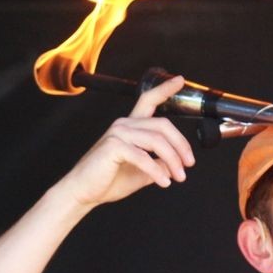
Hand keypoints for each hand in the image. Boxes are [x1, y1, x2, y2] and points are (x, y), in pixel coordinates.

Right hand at [57, 75, 194, 207]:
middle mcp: (124, 124)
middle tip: (189, 164)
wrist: (84, 192)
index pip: (149, 100)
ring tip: (179, 177)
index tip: (180, 80)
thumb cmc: (109, 180)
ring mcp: (117, 133)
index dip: (165, 89)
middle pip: (163, 125)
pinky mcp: (113, 146)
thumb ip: (159, 164)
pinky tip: (164, 182)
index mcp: (131, 126)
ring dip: (173, 161)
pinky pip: (143, 157)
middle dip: (181, 145)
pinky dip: (156, 171)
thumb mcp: (142, 171)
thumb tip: (177, 164)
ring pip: (157, 141)